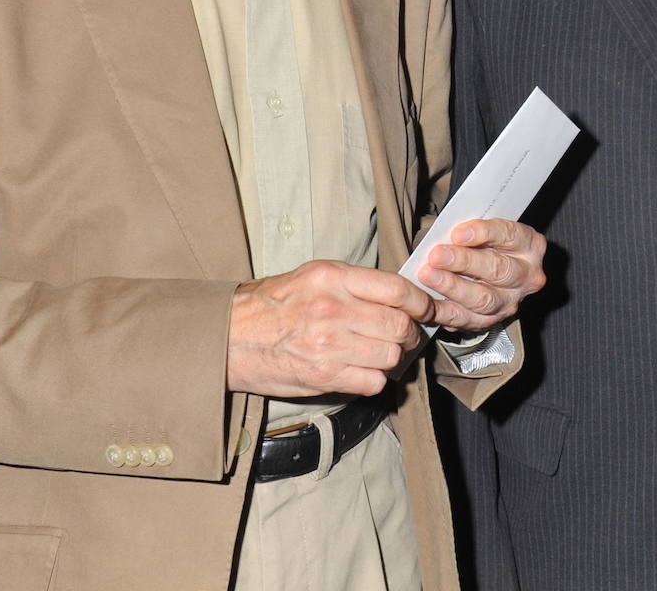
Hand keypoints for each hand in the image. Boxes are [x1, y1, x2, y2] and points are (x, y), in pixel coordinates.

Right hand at [226, 260, 435, 397]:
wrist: (231, 336)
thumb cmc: (273, 304)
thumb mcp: (313, 276)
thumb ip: (355, 283)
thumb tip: (398, 295)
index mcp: (333, 277)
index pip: (396, 288)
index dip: (420, 301)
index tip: (425, 308)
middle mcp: (333, 309)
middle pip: (399, 325)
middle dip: (410, 332)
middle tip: (406, 334)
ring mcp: (329, 344)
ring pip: (391, 355)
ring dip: (393, 357)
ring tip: (381, 352)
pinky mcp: (324, 376)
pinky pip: (373, 381)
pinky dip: (375, 378)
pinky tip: (363, 370)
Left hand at [419, 218, 546, 332]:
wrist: (492, 268)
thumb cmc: (484, 242)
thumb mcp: (484, 229)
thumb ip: (469, 230)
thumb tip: (442, 234)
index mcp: (529, 244)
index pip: (509, 235)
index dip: (483, 233)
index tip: (457, 233)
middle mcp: (526, 275)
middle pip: (498, 269)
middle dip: (464, 262)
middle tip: (436, 255)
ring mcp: (511, 301)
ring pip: (483, 298)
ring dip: (452, 286)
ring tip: (427, 275)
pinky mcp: (493, 320)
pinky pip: (467, 320)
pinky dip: (444, 311)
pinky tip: (428, 300)